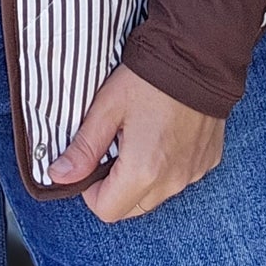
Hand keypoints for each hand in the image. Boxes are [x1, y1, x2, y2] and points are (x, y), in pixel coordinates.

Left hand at [47, 63, 224, 222]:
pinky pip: (179, 178)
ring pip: (156, 195)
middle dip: (115, 187)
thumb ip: (84, 147)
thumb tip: (59, 175)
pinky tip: (163, 134)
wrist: (198, 55)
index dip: (90, 190)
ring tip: (139, 136)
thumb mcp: (107, 107)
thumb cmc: (149, 77)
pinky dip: (167, 167)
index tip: (92, 160)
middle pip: (131, 208)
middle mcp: (172, 182)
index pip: (107, 210)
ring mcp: (193, 174)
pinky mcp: (207, 162)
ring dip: (142, 179)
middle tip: (114, 146)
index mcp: (143, 171)